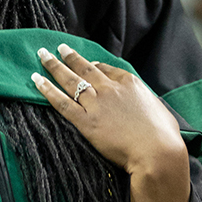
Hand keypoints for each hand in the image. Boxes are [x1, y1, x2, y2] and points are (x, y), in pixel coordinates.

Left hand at [31, 44, 183, 175]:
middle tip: (58, 47)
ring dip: (54, 66)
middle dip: (69, 56)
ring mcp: (96, 104)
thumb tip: (143, 102)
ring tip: (42, 55)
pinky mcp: (86, 122)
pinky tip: (36, 80)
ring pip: (70, 80)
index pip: (106, 68)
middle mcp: (110, 89)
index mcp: (129, 83)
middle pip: (84, 68)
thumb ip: (145, 101)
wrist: (157, 153)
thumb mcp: (159, 109)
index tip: (85, 62)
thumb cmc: (165, 136)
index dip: (93, 64)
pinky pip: (61, 102)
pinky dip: (47, 90)